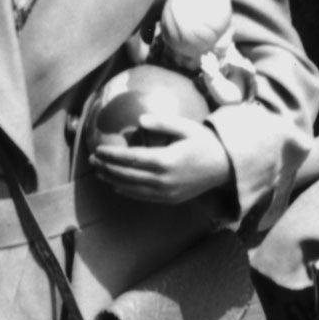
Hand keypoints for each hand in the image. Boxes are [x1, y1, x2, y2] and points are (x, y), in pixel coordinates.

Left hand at [89, 116, 233, 206]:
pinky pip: (143, 197)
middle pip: (127, 175)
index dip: (112, 155)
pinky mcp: (170, 199)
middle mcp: (163, 180)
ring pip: (132, 189)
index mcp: (166, 160)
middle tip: (91, 160)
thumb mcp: (186, 127)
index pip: (131, 159)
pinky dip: (127, 192)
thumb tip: (140, 120)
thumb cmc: (205, 142)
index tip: (97, 150)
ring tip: (98, 172)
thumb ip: (162, 123)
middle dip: (107, 168)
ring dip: (112, 181)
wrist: (227, 167)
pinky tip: (115, 186)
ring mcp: (166, 192)